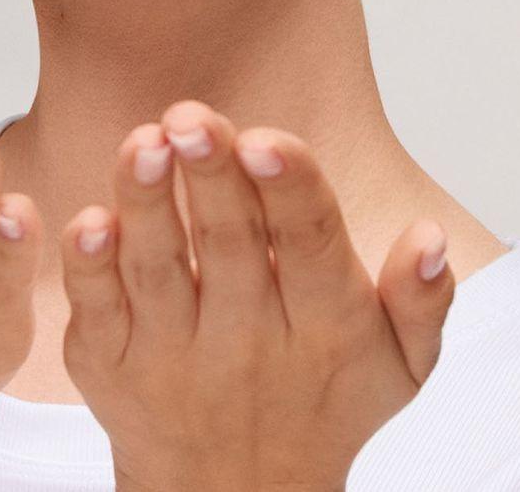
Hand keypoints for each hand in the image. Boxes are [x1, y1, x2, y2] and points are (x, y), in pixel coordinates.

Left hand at [59, 100, 454, 491]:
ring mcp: (173, 356)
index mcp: (322, 325)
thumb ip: (420, 300)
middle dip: (210, 175)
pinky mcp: (112, 369)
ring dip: (147, 203)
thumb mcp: (398, 366)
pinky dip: (89, 268)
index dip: (289, 188)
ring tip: (143, 142)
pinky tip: (90, 219)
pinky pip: (97, 312)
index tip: (264, 140)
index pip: (308, 244)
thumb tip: (429, 236)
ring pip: (156, 269)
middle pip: (228, 243)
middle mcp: (246, 341)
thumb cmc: (320, 403)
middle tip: (189, 115)